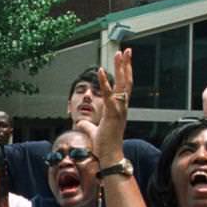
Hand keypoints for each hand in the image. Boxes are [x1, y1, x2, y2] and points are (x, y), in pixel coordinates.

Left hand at [76, 48, 130, 166]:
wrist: (108, 156)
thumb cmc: (103, 145)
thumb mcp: (93, 131)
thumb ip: (87, 125)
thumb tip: (79, 122)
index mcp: (120, 109)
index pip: (124, 87)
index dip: (125, 74)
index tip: (124, 61)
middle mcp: (123, 107)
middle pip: (127, 82)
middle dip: (127, 65)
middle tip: (127, 50)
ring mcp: (119, 110)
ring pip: (122, 85)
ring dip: (121, 68)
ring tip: (119, 54)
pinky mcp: (112, 114)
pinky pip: (108, 95)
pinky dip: (104, 82)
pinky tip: (100, 71)